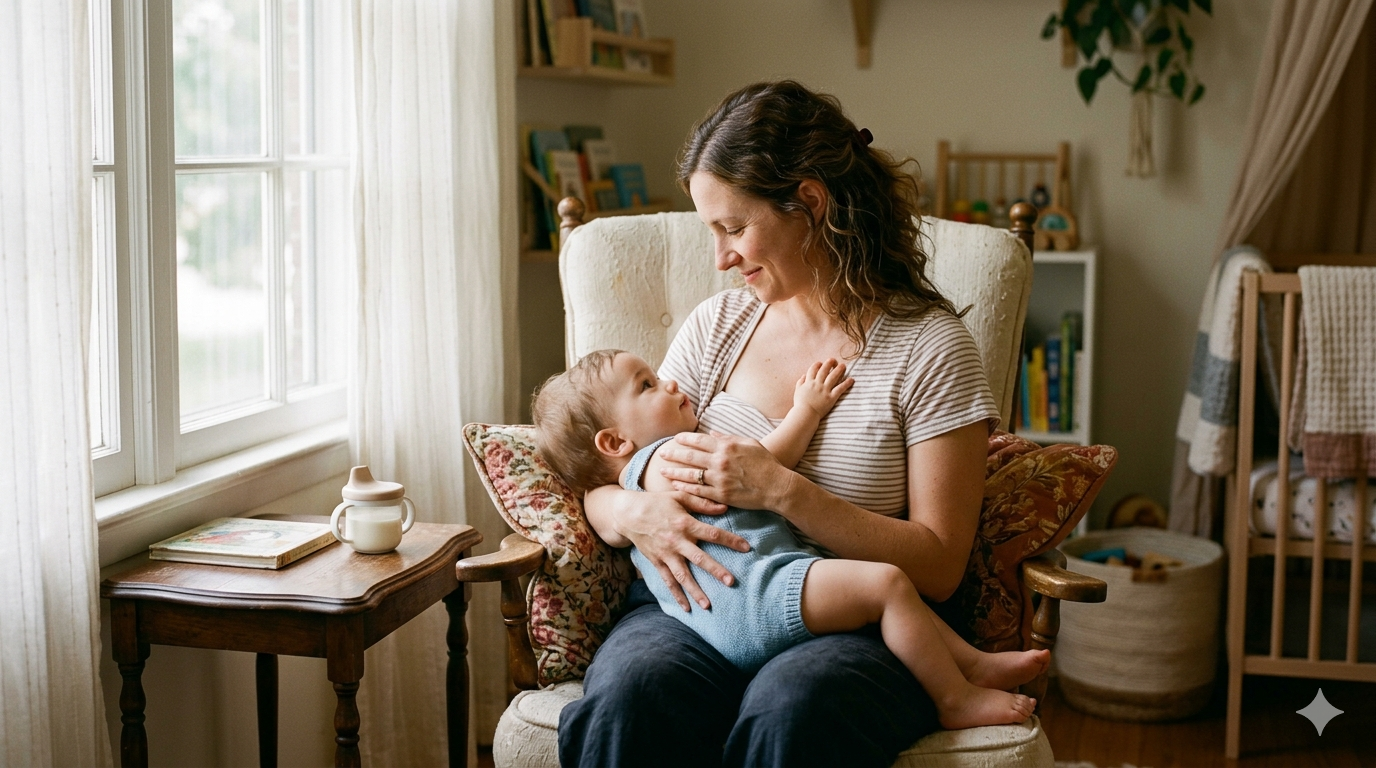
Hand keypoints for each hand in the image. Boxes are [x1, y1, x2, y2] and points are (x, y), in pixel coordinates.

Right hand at [610, 488, 748, 611]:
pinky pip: (668, 581)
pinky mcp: (657, 562)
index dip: (731, 541)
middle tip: (731, 582)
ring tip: (708, 606)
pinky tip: (687, 608)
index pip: (712, 534)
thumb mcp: (679, 497)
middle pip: (699, 559)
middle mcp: (676, 542)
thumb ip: (702, 503)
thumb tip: (724, 508)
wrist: (627, 513)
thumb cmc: (656, 502)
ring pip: (683, 576)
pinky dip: (677, 595)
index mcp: (685, 524)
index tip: (747, 548)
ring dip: (696, 591)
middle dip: (716, 571)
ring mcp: (666, 554)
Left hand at [658, 431, 796, 512]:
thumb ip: (729, 438)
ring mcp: (719, 479)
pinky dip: (685, 488)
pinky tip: (676, 485)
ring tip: (662, 471)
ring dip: (674, 472)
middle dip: (673, 454)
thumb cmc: (766, 463)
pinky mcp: (721, 495)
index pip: (699, 440)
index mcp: (727, 446)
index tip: (675, 438)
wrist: (777, 486)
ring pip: (690, 474)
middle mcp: (720, 461)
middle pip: (690, 456)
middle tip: (661, 453)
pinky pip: (698, 491)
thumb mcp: (750, 443)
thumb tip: (712, 434)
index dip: (685, 438)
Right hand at [793, 359, 853, 419]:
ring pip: (833, 377)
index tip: (821, 363)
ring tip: (843, 365)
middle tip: (834, 360)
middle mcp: (817, 384)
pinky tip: (851, 379)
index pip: (813, 369)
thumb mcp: (797, 392)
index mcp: (809, 382)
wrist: (805, 414)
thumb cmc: (800, 404)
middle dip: (829, 363)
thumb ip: (800, 382)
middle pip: (824, 370)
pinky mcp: (831, 397)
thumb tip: (803, 375)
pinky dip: (846, 383)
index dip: (817, 365)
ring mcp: (824, 390)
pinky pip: (840, 388)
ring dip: (839, 370)